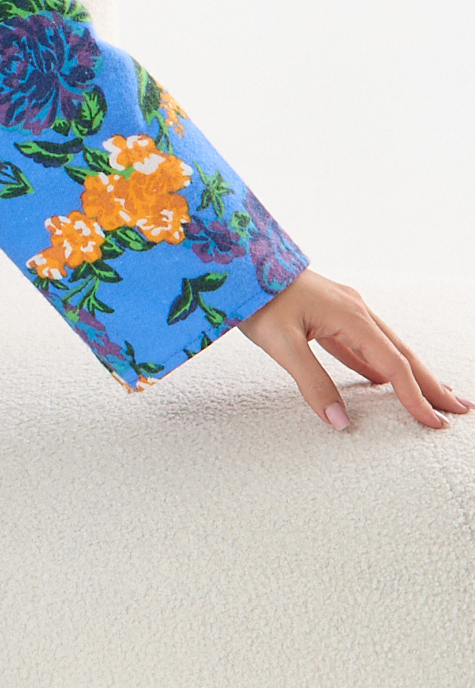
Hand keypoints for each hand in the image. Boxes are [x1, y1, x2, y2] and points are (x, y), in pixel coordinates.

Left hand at [235, 268, 468, 429]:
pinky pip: (364, 345)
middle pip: (403, 354)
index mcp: (351, 318)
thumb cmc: (256, 298)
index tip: (433, 423)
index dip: (415, 397)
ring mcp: (345, 310)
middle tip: (459, 409)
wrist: (235, 263)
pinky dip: (381, 365)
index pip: (393, 366)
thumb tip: (339, 421)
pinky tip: (385, 380)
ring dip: (411, 374)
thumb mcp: (281, 345)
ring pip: (387, 348)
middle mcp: (357, 311)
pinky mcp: (331, 313)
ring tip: (433, 396)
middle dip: (432, 384)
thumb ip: (312, 383)